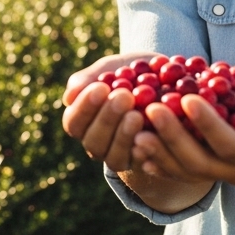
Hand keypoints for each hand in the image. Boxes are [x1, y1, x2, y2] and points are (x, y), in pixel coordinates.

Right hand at [61, 52, 156, 171]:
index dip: (85, 106)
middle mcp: (97, 144)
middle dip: (107, 119)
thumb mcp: (111, 68)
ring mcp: (119, 157)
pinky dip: (145, 152)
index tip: (101, 87)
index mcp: (83, 123)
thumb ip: (89, 78)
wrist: (166, 84)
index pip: (74, 121)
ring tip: (137, 114)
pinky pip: (141, 165)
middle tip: (123, 96)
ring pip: (114, 157)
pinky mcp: (143, 166)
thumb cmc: (130, 74)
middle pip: (93, 141)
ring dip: (124, 136)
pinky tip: (152, 137)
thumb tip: (69, 97)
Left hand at [131, 64, 234, 184]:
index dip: (207, 124)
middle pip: (201, 163)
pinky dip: (156, 159)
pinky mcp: (202, 169)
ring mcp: (219, 174)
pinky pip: (176, 171)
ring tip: (135, 128)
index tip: (186, 98)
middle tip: (151, 109)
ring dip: (158, 151)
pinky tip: (135, 144)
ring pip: (184, 171)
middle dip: (174, 137)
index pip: (230, 144)